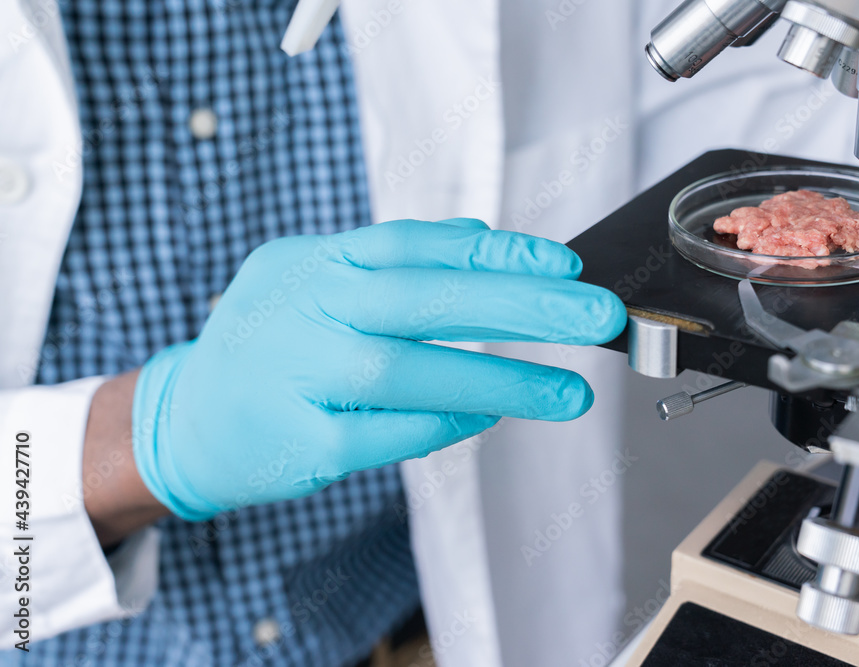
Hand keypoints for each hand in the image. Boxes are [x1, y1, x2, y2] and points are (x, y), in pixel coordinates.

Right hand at [131, 219, 625, 519]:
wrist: (182, 416)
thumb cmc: (269, 342)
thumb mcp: (317, 275)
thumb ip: (396, 260)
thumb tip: (483, 244)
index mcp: (317, 262)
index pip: (415, 245)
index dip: (493, 251)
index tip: (563, 264)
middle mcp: (306, 309)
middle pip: (420, 299)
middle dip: (518, 304)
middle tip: (595, 315)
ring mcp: (297, 376)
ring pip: (405, 372)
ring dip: (496, 382)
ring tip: (570, 394)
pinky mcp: (300, 443)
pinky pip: (383, 435)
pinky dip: (441, 427)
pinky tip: (487, 420)